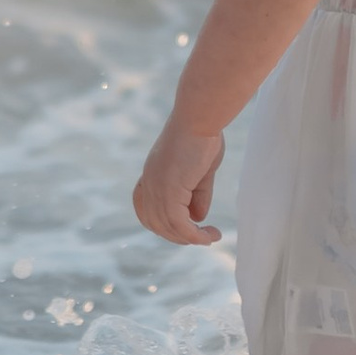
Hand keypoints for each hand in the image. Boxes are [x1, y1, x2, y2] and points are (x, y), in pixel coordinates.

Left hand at [134, 118, 224, 246]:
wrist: (200, 116)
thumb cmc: (203, 134)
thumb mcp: (201, 170)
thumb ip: (197, 194)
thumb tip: (198, 218)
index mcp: (152, 173)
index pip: (143, 208)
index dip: (159, 223)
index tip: (182, 227)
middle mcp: (149, 182)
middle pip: (153, 222)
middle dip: (176, 235)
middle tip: (200, 236)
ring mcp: (156, 188)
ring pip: (168, 228)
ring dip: (190, 238)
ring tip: (210, 237)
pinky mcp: (170, 192)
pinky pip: (180, 225)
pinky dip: (195, 236)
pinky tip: (211, 234)